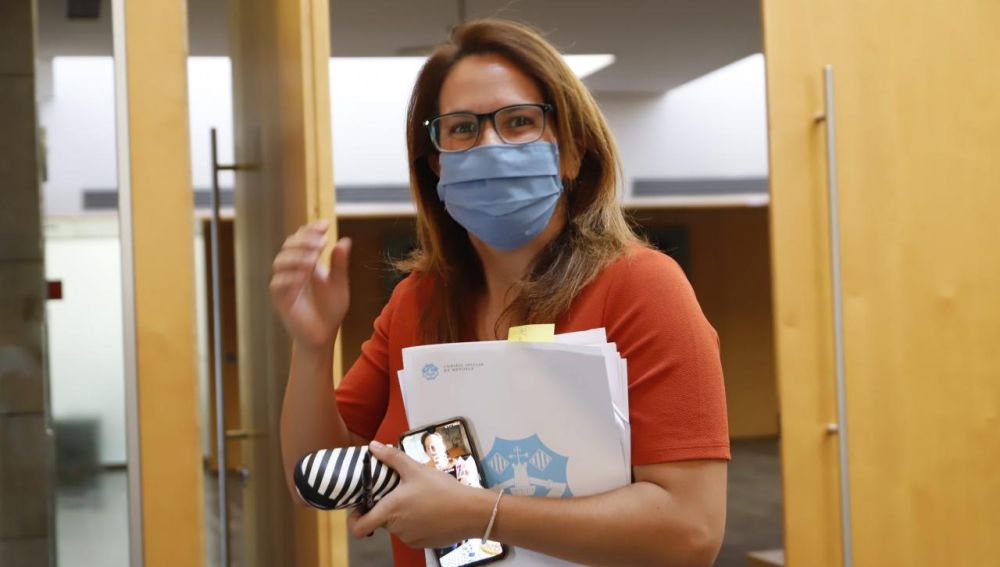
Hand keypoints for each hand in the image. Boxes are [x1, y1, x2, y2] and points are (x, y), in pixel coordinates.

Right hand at [269, 220, 350, 348]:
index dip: (310, 230)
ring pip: (280, 261)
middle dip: (304, 241)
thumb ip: (340, 264)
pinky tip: (303, 275)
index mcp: (307, 262)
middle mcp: (293, 269)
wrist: (324, 334)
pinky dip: (289, 277)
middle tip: (321, 242)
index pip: (302, 238)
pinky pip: (277, 284)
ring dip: (296, 257)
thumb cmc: (331, 308)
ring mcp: (285, 283)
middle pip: (289, 246)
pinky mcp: (280, 299)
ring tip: (313, 259)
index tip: (325, 225)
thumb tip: (345, 241)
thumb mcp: (339, 284)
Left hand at [349, 441, 489, 548]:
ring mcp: (410, 538)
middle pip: (381, 521)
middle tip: (398, 490)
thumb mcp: (416, 469)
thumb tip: (373, 446)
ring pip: (397, 526)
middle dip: (386, 507)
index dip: (355, 518)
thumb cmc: (442, 490)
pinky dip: (415, 522)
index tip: (361, 505)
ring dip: (402, 514)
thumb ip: (392, 457)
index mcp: (390, 511)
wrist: (470, 512)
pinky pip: (411, 533)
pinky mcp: (423, 543)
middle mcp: (396, 529)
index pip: (359, 527)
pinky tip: (429, 509)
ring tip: (419, 497)